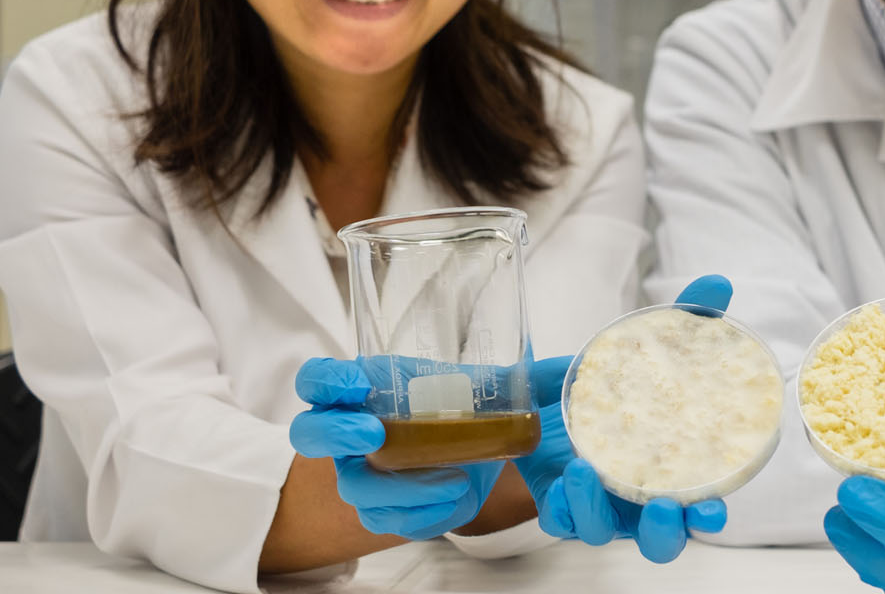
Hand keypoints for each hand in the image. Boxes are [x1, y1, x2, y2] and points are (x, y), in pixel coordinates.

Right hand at [289, 357, 503, 539]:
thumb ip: (513, 374)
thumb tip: (573, 364)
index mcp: (361, 388)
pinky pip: (389, 521)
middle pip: (311, 434)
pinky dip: (426, 513)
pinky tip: (460, 496)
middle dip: (336, 433)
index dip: (325, 381)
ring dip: (398, 487)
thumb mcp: (478, 381)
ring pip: (355, 488)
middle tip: (374, 433)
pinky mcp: (381, 510)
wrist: (467, 447)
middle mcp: (349, 431)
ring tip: (451, 480)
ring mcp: (360, 474)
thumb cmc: (457, 404)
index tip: (355, 382)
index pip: (318, 380)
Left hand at [512, 275, 733, 561]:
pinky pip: (561, 520)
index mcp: (670, 470)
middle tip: (661, 509)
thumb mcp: (644, 347)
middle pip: (661, 541)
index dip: (709, 514)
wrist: (550, 395)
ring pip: (603, 534)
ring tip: (585, 471)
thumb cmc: (614, 382)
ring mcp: (597, 504)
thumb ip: (684, 319)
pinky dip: (564, 504)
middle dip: (664, 533)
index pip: (699, 506)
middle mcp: (638, 498)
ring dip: (598, 511)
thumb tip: (719, 283)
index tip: (711, 508)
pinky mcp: (558, 503)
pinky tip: (564, 477)